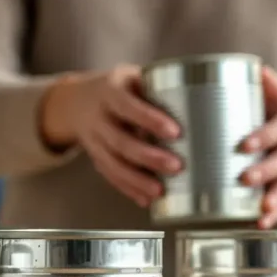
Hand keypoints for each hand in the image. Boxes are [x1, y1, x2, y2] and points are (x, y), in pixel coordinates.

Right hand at [40, 65, 181, 206]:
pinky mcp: (95, 158)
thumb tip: (202, 105)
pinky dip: (128, 189)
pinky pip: (110, 176)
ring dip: (136, 180)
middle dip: (148, 157)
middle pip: (120, 141)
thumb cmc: (117, 88)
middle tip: (176, 167)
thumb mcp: (131, 76)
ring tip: (159, 191)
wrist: (74, 103)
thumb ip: (157, 88)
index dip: (150, 120)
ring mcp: (93, 140)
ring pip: (112, 164)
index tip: (175, 132)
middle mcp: (98, 117)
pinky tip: (144, 199)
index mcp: (110, 91)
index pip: (128, 106)